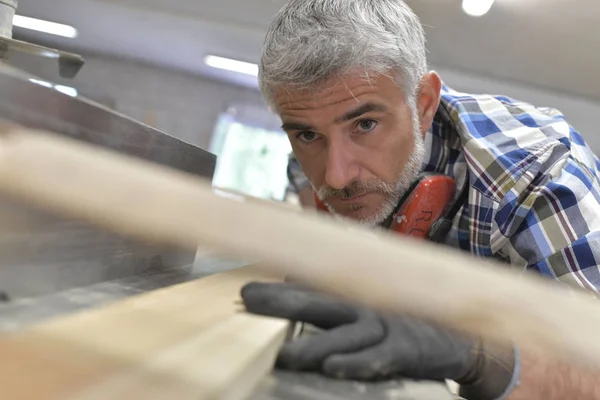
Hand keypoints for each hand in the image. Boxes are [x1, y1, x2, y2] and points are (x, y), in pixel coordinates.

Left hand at [241, 282, 518, 399]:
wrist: (459, 335)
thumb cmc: (403, 320)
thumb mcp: (370, 306)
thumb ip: (336, 299)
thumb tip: (295, 281)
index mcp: (355, 295)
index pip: (313, 287)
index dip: (280, 288)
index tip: (246, 291)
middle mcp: (366, 305)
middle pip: (321, 301)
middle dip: (284, 300)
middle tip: (249, 299)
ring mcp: (386, 326)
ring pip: (347, 333)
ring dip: (315, 345)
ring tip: (285, 356)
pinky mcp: (406, 348)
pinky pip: (379, 357)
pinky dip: (357, 362)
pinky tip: (334, 368)